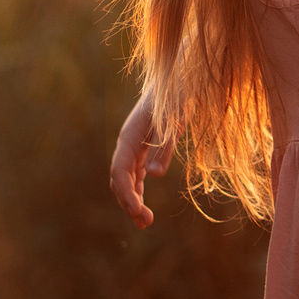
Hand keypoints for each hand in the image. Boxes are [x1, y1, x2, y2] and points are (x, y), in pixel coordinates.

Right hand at [110, 87, 173, 228]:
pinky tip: (143, 203)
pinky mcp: (143, 145)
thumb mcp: (173, 121)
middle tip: (145, 223)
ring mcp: (134, 144)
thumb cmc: (176, 96)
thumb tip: (152, 176)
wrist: (179, 75)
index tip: (139, 213)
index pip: (119, 172)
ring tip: (144, 222)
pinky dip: (137, 189)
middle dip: (129, 202)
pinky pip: (134, 172)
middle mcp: (127, 142)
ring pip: (125, 178)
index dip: (126, 195)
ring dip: (132, 199)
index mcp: (130, 137)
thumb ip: (163, 148)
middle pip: (119, 179)